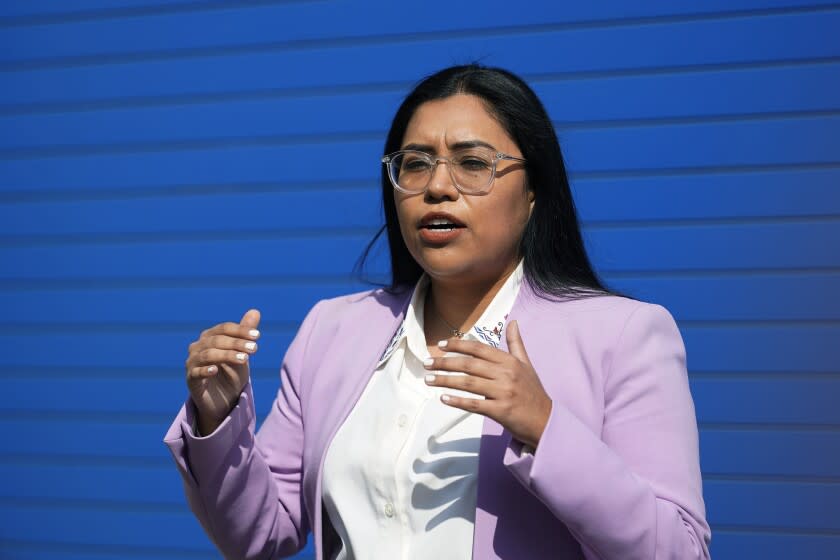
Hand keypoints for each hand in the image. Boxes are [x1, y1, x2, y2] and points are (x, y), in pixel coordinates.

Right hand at [185, 309, 260, 434]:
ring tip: (244, 360)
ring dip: (227, 355)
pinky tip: (216, 370)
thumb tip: (255, 310)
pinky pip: (195, 372)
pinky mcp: (190, 379)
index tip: (257, 336)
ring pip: (208, 355)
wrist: (223, 400)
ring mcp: (192, 362)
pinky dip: (205, 370)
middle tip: (254, 348)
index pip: (224, 329)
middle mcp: (198, 347)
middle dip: (236, 343)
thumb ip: (246, 332)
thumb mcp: (242, 353)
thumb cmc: (232, 372)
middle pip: (216, 340)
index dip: (240, 331)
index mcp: (210, 337)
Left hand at [423, 320, 551, 448]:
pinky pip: (474, 404)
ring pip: (468, 383)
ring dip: (445, 381)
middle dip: (445, 362)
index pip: (479, 348)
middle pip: (469, 364)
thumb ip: (516, 344)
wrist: (546, 420)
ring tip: (428, 379)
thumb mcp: (527, 364)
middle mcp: (506, 374)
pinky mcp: (500, 411)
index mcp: (509, 361)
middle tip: (426, 363)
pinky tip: (443, 399)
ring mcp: (503, 392)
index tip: (441, 345)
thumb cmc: (533, 392)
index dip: (458, 345)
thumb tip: (513, 322)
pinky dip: (457, 401)